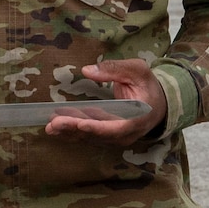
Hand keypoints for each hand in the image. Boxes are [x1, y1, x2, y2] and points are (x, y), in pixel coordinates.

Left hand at [44, 59, 165, 147]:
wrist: (157, 104)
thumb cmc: (147, 85)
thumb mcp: (137, 70)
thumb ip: (115, 69)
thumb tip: (87, 70)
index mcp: (138, 118)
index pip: (117, 127)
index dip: (98, 127)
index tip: (80, 124)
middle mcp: (127, 133)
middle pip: (99, 135)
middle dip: (76, 129)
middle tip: (55, 123)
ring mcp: (117, 138)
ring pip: (92, 138)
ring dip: (70, 133)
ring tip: (51, 126)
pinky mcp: (108, 137)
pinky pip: (89, 137)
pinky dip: (72, 133)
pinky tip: (56, 129)